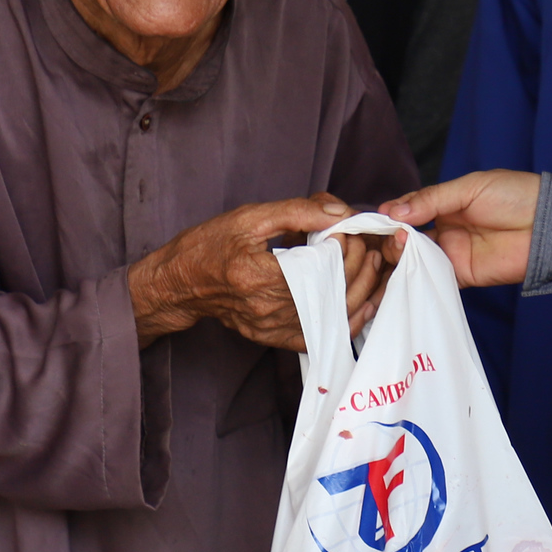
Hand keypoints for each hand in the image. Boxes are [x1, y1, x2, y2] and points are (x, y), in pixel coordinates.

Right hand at [128, 196, 379, 349]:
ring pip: (336, 314)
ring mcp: (274, 328)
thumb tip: (340, 213)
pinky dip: (348, 317)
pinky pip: (324, 334)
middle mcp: (268, 308)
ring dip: (361, 288)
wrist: (181, 284)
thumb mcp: (249, 217)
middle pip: (334, 290)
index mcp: (260, 276)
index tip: (347, 227)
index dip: (345, 243)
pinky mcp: (277, 339)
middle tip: (363, 242)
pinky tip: (360, 298)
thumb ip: (297, 212)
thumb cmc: (210, 245)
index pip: (323, 263)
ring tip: (369, 263)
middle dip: (359, 262)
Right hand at [381, 172, 541, 287]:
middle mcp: (445, 230)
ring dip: (401, 256)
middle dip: (393, 237)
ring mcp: (452, 254)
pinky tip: (404, 273)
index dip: (391, 215)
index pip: (409, 210)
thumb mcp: (469, 188)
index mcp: (445, 204)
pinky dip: (417, 279)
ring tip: (397, 250)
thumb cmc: (515, 196)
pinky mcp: (462, 276)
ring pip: (415, 260)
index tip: (375, 219)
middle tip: (392, 236)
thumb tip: (394, 210)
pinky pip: (433, 279)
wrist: (547, 225)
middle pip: (407, 238)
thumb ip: (431, 199)